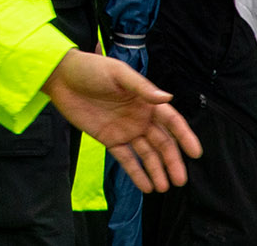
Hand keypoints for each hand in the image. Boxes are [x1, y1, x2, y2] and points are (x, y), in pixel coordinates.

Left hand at [42, 51, 199, 194]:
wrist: (61, 77)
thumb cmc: (91, 69)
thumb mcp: (118, 74)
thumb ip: (142, 88)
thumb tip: (167, 98)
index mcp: (145, 100)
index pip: (171, 121)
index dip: (184, 136)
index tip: (195, 153)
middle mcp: (139, 117)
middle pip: (161, 142)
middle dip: (172, 161)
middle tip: (180, 180)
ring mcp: (125, 130)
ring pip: (146, 154)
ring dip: (156, 170)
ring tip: (164, 187)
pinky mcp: (109, 139)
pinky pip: (126, 158)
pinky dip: (136, 173)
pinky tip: (147, 186)